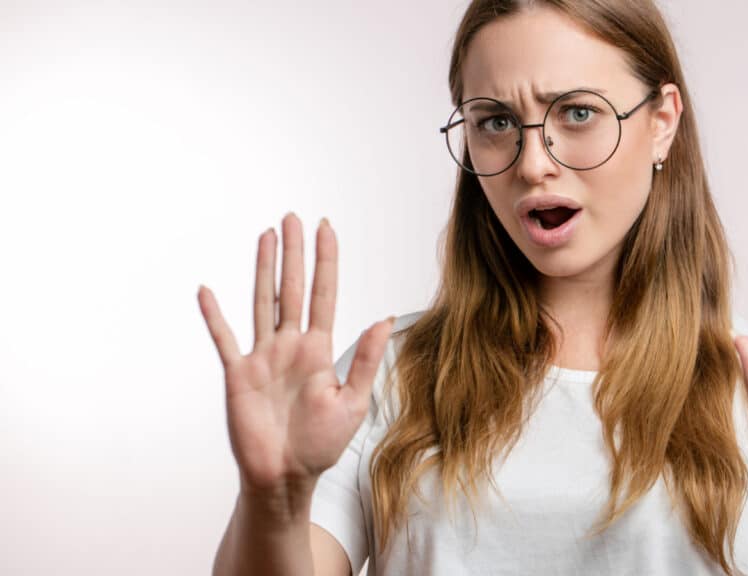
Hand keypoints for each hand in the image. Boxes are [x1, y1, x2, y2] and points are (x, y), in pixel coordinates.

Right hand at [197, 212, 393, 501]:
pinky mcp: (239, 374)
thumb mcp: (352, 402)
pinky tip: (207, 291)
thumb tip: (385, 319)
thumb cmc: (320, 445)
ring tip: (266, 235)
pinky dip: (215, 315)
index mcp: (319, 350)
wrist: (285, 477)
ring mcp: (263, 357)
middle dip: (294, 253)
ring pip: (262, 302)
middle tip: (293, 217)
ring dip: (263, 269)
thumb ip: (365, 359)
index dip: (326, 261)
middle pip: (292, 289)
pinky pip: (225, 338)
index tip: (326, 229)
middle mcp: (291, 346)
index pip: (324, 295)